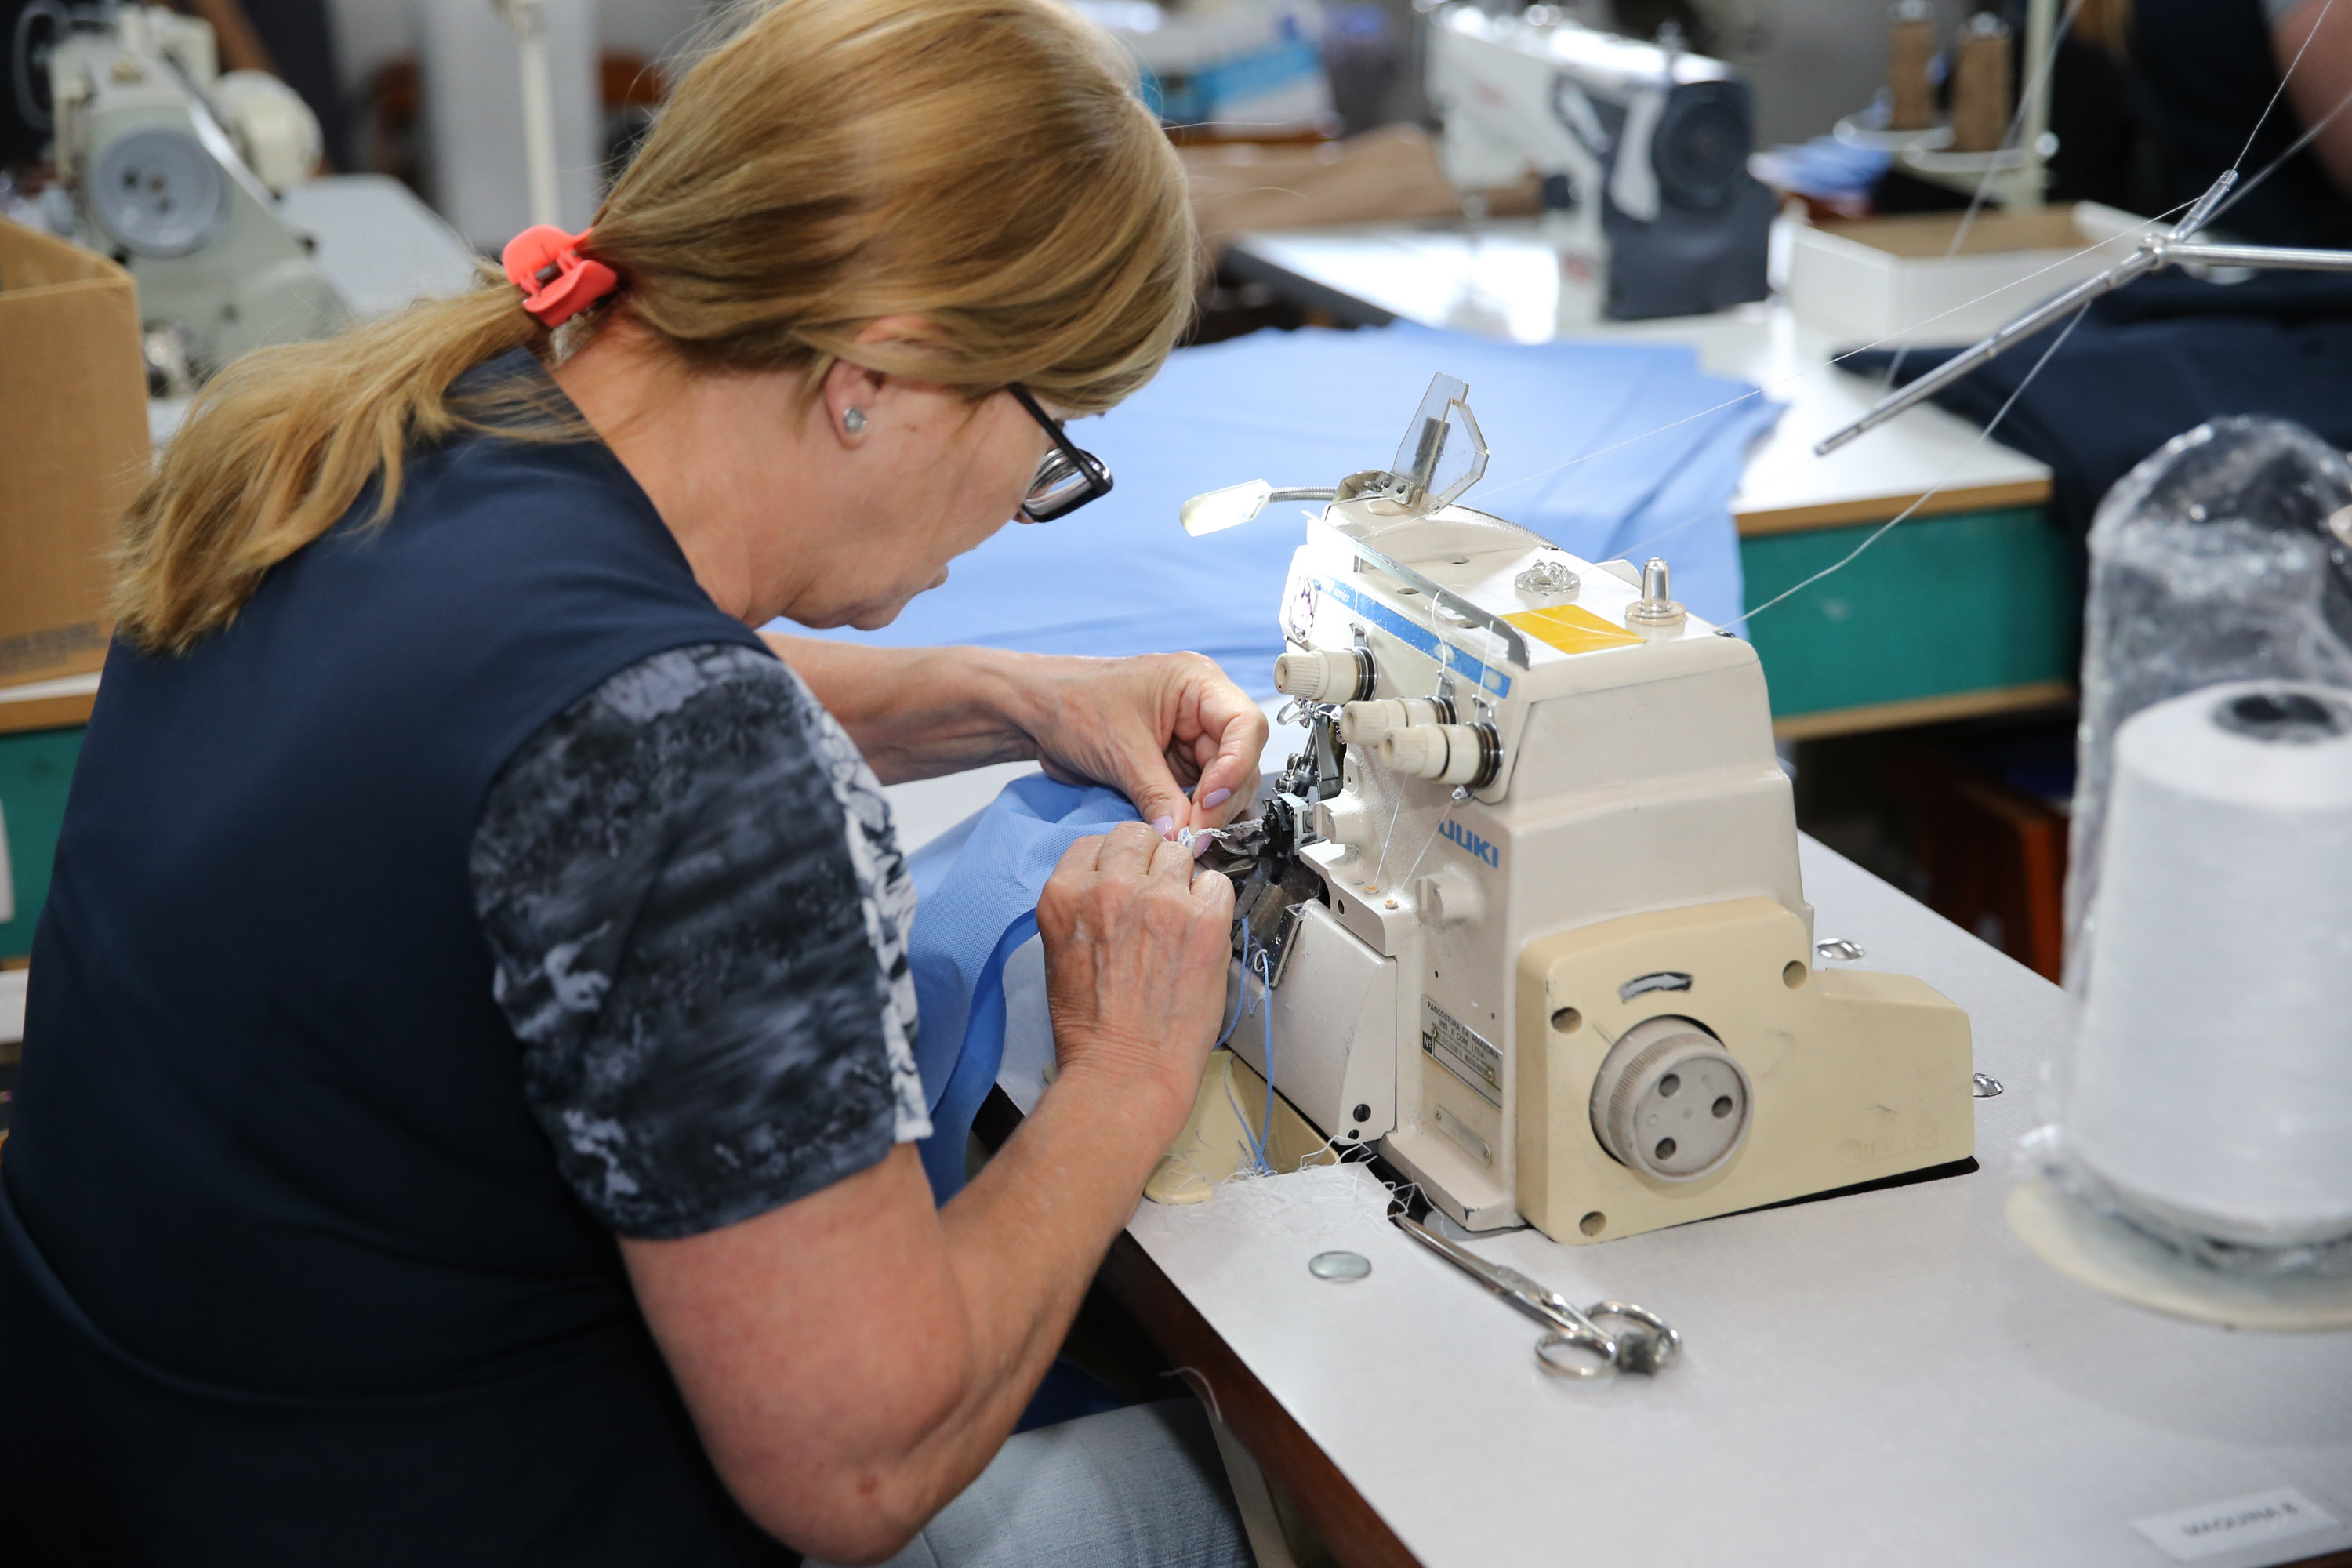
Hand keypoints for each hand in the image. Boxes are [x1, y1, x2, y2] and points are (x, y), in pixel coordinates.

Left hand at [1021, 653, 1268, 836]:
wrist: (1037, 714)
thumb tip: (1185, 835)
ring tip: (1184, 837)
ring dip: (1208, 813)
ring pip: (1224, 783)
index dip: (1237, 766)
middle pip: (1241, 759)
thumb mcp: (1121, 751)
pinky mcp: (1176, 765)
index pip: (1246, 725)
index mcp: (1197, 683)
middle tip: (1194, 834)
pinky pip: (1198, 795)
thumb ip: (1158, 795)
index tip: (1210, 801)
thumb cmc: (1073, 704)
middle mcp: (1202, 709)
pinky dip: (1191, 816)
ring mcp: (1191, 739)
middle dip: (1220, 800)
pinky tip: (1179, 831)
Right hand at [1036, 821, 1236, 1138]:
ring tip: (1177, 922)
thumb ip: (1084, 904)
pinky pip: (1218, 883)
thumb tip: (1118, 880)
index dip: (1115, 862)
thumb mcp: (1060, 950)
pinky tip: (1201, 933)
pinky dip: (1213, 903)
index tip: (1124, 881)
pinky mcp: (1203, 919)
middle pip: (1137, 835)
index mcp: (1064, 893)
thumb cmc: (1089, 1027)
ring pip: (1180, 853)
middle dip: (1148, 860)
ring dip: (1181, 881)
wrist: (1124, 1070)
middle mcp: (1109, 885)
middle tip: (1154, 897)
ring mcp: (1160, 898)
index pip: (1095, 843)